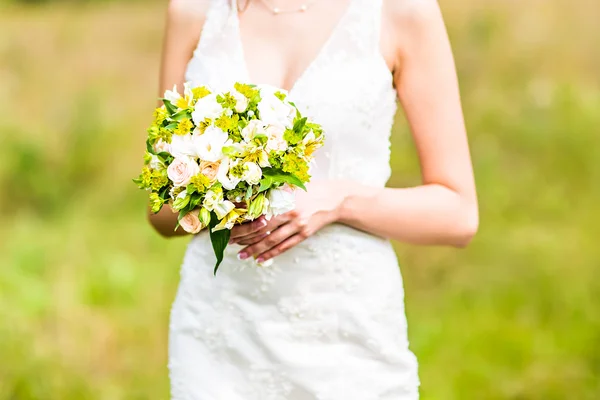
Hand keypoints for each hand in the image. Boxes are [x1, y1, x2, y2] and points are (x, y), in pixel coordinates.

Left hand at [229, 182, 346, 262]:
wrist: (334, 198)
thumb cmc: (310, 190)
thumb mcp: (290, 188)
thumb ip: (272, 194)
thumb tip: (249, 200)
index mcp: (284, 201)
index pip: (258, 215)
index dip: (244, 224)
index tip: (231, 229)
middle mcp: (290, 214)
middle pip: (262, 230)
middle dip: (245, 239)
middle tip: (231, 245)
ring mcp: (298, 226)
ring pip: (272, 241)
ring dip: (256, 250)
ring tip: (242, 256)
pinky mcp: (305, 234)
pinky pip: (285, 246)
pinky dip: (272, 253)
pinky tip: (261, 258)